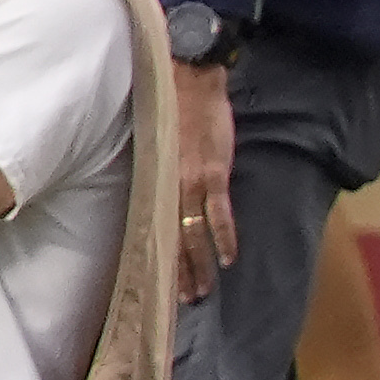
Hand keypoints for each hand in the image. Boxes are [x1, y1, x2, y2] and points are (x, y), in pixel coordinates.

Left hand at [172, 59, 235, 301]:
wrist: (188, 79)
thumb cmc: (170, 107)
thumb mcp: (155, 144)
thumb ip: (160, 172)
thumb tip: (165, 194)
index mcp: (152, 180)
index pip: (152, 228)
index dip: (156, 257)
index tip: (156, 282)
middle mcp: (167, 187)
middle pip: (170, 239)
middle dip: (177, 272)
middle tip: (181, 301)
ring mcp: (191, 182)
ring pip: (192, 234)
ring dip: (198, 266)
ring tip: (200, 292)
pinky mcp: (213, 173)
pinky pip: (218, 214)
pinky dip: (223, 238)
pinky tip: (227, 260)